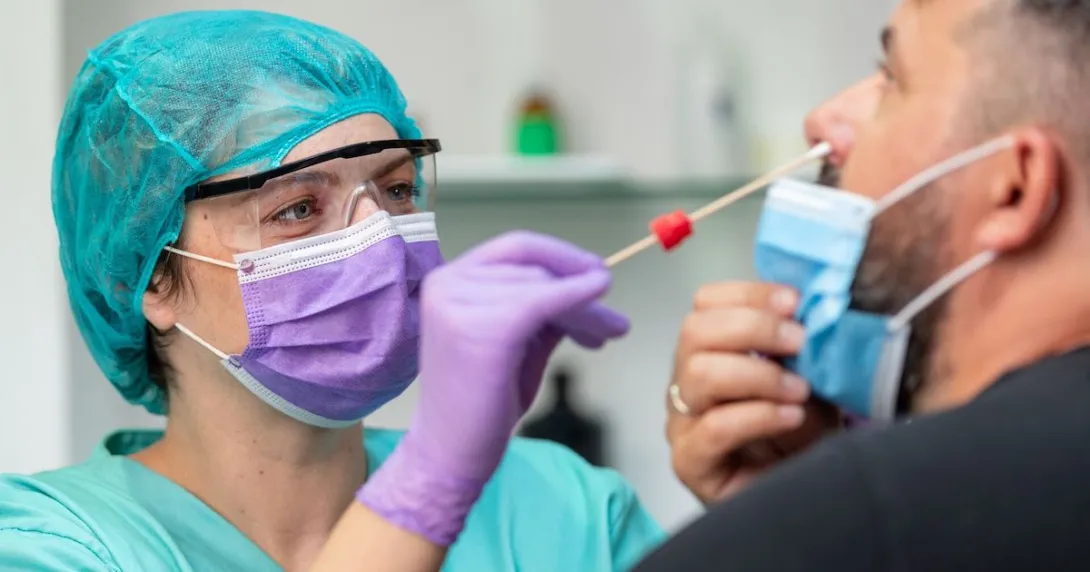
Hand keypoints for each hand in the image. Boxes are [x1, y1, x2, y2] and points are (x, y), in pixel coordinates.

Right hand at [358, 232, 628, 544]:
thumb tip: (590, 285)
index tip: (597, 273)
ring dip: (587, 307)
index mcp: (448, 280)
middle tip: (614, 321)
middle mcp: (447, 283)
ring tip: (612, 332)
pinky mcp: (482, 328)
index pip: (515, 248)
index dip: (562, 255)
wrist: (450, 455)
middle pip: (534, 267)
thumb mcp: (517, 342)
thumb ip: (543, 309)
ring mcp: (459, 303)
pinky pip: (543, 303)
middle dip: (582, 287)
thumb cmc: (482, 403)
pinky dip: (578, 301)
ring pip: (544, 285)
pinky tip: (602, 313)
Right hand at [666, 282, 841, 504]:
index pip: (707, 303)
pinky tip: (790, 417)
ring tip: (799, 389)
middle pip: (694, 330)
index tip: (794, 301)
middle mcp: (688, 380)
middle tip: (799, 342)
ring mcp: (683, 421)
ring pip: (698, 373)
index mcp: (711, 349)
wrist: (807, 495)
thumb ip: (801, 343)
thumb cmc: (803, 433)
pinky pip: (713, 428)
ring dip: (757, 374)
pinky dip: (757, 415)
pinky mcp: (690, 461)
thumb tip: (812, 308)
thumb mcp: (810, 375)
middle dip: (752, 327)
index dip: (748, 294)